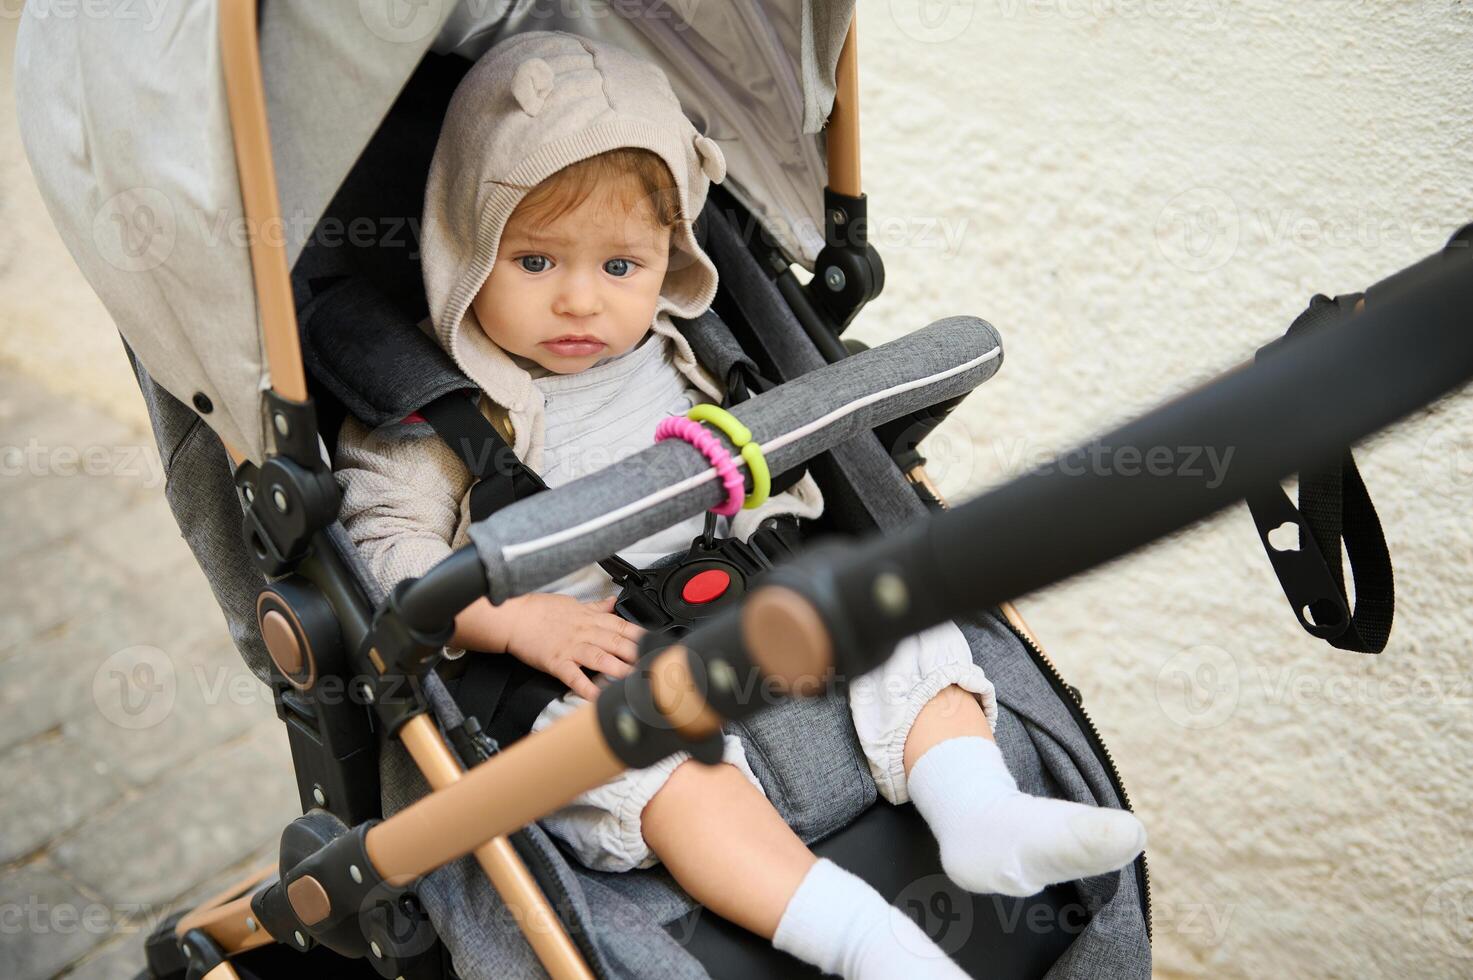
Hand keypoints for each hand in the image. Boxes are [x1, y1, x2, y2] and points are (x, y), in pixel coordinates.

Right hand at [500, 594, 643, 700]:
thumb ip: (597, 607)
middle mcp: (586, 633)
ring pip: (602, 658)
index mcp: (592, 619)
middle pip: (619, 644)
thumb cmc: (541, 610)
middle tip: (656, 667)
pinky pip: (575, 677)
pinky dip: (587, 688)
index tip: (660, 646)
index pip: (625, 627)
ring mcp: (572, 648)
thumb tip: (613, 602)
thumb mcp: (573, 603)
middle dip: (640, 656)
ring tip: (637, 681)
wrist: (514, 617)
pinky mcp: (557, 662)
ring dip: (621, 670)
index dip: (644, 637)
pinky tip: (599, 698)